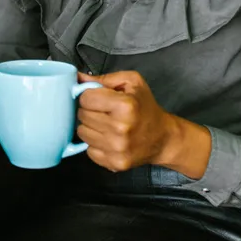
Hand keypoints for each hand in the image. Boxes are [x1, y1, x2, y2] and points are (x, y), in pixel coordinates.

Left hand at [76, 71, 210, 177]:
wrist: (163, 138)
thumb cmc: (146, 107)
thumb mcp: (132, 83)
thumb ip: (103, 78)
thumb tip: (77, 77)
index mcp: (125, 106)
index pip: (85, 98)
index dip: (90, 95)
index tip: (99, 98)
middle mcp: (120, 129)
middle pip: (82, 115)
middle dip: (90, 110)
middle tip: (104, 111)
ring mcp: (117, 149)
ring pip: (82, 133)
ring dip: (91, 127)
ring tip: (106, 124)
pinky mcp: (114, 163)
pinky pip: (89, 150)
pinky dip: (95, 144)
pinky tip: (108, 138)